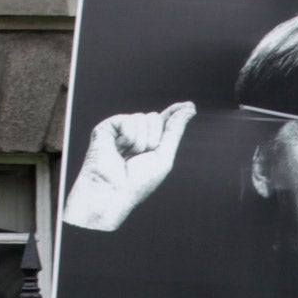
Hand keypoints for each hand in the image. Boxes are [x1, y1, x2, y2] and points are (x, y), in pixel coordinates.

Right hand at [62, 101, 195, 230]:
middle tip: (142, 157)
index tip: (190, 105)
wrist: (112, 191)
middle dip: (155, 138)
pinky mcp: (106, 128)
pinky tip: (118, 149)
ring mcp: (120, 131)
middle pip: (155, 117)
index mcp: (150, 144)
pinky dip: (128, 136)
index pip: (164, 123)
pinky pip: (127, 119)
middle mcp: (135, 135)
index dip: (176, 113)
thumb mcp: (164, 155)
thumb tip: (189, 109)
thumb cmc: (138, 181)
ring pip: (143, 117)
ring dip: (142, 141)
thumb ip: (174, 130)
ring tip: (129, 156)